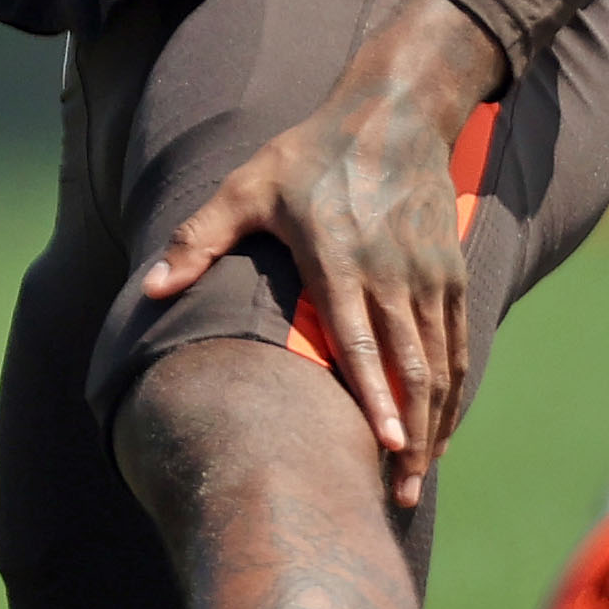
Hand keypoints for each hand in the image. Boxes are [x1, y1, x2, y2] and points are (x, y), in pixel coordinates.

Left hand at [142, 0, 503, 508]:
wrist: (395, 114)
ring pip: (441, 365)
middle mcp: (393, 272)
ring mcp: (429, 276)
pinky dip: (453, 392)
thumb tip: (150, 289)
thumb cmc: (311, 154)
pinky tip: (441, 431)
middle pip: (411, 367)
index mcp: (341, 259)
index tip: (386, 446)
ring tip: (419, 477)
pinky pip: (458, 345)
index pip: (361, 341)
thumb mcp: (247, 185)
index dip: (375, 396)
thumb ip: (198, 238)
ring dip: (435, 425)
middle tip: (400, 494)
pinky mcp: (450, 275)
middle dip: (410, 436)